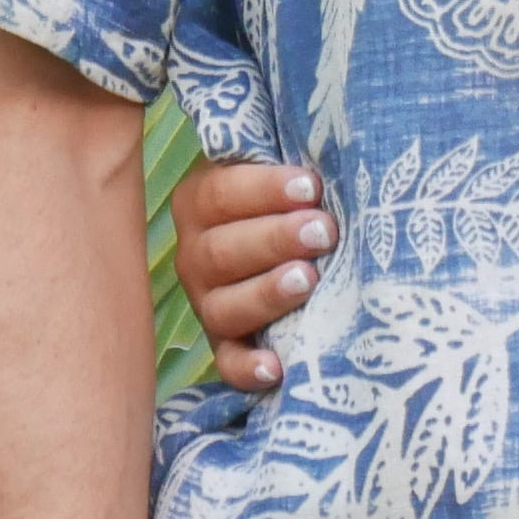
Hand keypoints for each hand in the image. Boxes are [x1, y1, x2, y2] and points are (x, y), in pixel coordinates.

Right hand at [165, 156, 327, 390]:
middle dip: (274, 240)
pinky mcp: (227, 346)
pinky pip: (228, 364)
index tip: (312, 187)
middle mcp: (195, 255)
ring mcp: (208, 304)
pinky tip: (277, 366)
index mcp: (200, 202)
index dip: (264, 191)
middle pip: (221, 252)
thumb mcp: (285, 172)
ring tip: (308, 280)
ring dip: (265, 294)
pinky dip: (248, 368)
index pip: (219, 194)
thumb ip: (287, 157)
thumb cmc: (297, 197)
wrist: (296, 243)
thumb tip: (316, 149)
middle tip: (323, 231)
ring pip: (223, 308)